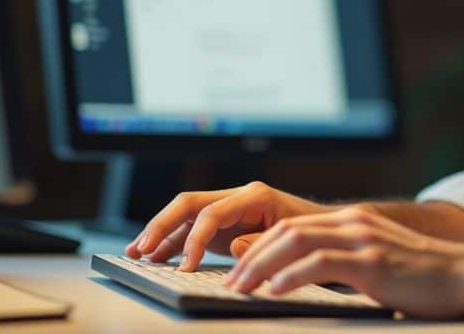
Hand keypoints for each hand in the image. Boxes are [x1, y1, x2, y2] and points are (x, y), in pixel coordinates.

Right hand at [124, 181, 329, 269]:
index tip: (184, 266)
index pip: (212, 212)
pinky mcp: (226, 223)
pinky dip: (173, 242)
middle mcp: (238, 197)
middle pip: (189, 204)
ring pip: (185, 215)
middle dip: (161, 226)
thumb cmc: (313, 233)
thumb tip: (234, 246)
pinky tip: (154, 256)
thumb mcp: (292, 238)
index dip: (194, 239)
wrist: (328, 229)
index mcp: (254, 196)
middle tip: (140, 250)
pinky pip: (193, 229)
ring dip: (160, 233)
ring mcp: (230, 208)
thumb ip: (260, 242)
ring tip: (135, 253)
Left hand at [224, 205, 463, 319]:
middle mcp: (354, 223)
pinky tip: (274, 290)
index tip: (238, 272)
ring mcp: (363, 240)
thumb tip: (297, 278)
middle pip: (286, 230)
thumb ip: (340, 262)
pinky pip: (320, 263)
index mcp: (353, 221)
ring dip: (261, 265)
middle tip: (230, 281)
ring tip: (240, 287)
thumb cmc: (422, 277)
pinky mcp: (372, 262)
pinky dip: (290, 276)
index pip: (292, 226)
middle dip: (252, 256)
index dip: (259, 247)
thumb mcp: (375, 263)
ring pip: (296, 242)